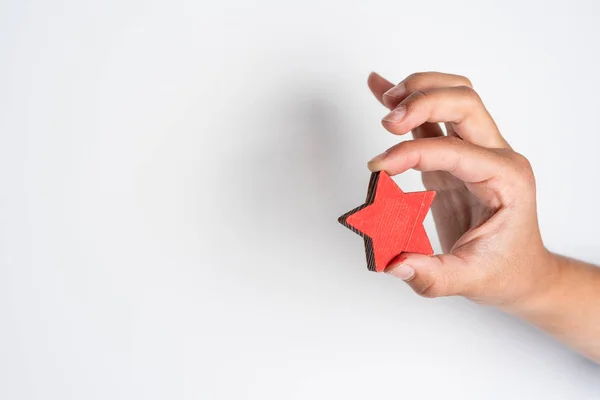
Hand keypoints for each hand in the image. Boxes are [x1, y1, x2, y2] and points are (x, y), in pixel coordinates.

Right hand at [366, 71, 555, 307]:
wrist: (520, 269)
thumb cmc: (505, 270)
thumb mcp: (469, 279)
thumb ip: (431, 274)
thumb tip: (393, 263)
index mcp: (505, 178)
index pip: (454, 149)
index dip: (411, 153)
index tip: (379, 167)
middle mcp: (495, 156)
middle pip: (463, 101)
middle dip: (422, 102)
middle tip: (388, 124)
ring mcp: (475, 153)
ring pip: (454, 95)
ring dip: (419, 90)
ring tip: (386, 102)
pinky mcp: (454, 158)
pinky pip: (432, 121)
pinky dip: (408, 103)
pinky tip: (382, 91)